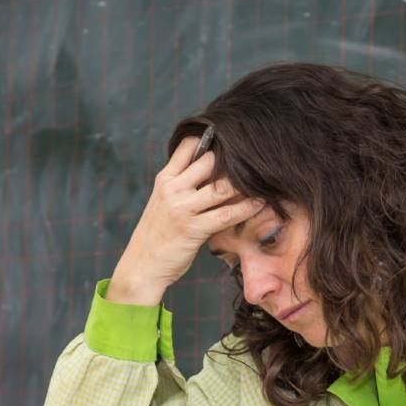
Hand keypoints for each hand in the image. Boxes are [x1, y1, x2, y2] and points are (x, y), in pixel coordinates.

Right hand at [108, 135, 261, 305]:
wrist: (141, 266)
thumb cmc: (157, 234)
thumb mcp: (163, 202)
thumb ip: (183, 184)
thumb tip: (213, 169)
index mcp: (165, 179)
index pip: (187, 146)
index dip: (210, 139)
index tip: (230, 140)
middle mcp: (173, 189)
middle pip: (209, 162)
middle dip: (234, 161)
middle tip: (256, 161)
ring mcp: (182, 209)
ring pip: (221, 187)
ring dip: (245, 184)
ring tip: (264, 181)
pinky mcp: (194, 229)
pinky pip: (226, 214)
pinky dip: (246, 208)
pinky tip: (260, 204)